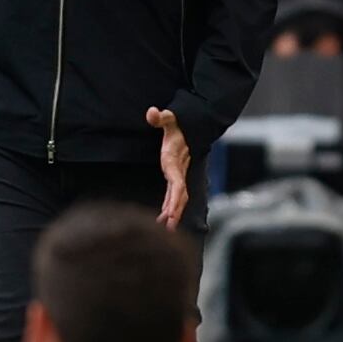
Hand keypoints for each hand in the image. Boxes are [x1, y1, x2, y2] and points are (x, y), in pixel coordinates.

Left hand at [146, 107, 190, 230]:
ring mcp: (178, 174)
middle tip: (169, 228)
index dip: (175, 198)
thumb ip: (161, 117)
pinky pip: (174, 194)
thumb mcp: (169, 118)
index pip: (177, 184)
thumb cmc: (178, 124)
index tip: (171, 212)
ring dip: (173, 212)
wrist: (190, 125)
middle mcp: (178, 171)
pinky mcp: (175, 175)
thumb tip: (152, 113)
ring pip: (178, 198)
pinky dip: (170, 206)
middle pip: (180, 196)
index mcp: (174, 161)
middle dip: (175, 211)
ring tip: (167, 228)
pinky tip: (164, 217)